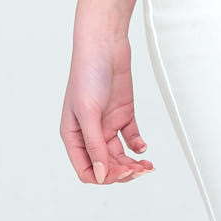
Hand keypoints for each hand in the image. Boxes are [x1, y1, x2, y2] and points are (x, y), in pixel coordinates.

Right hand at [60, 33, 154, 184]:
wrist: (105, 44)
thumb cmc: (87, 73)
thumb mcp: (88, 112)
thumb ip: (95, 145)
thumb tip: (101, 175)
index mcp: (74, 136)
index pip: (86, 170)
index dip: (103, 176)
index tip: (120, 172)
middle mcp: (90, 133)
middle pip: (105, 166)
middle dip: (121, 172)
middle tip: (138, 170)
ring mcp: (107, 123)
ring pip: (119, 155)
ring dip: (132, 163)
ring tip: (146, 165)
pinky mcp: (123, 113)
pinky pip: (130, 137)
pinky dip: (137, 145)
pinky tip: (142, 147)